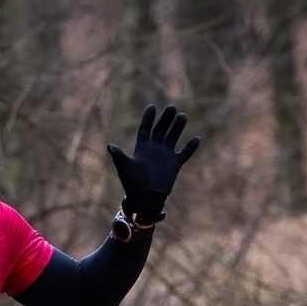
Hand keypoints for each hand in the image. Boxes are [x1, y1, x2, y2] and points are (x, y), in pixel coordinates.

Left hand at [106, 105, 200, 220]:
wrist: (145, 199)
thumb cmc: (133, 184)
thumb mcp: (125, 168)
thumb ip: (119, 156)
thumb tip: (109, 146)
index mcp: (142, 148)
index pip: (145, 129)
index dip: (148, 118)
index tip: (152, 107)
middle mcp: (154, 149)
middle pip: (161, 130)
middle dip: (166, 119)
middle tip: (172, 107)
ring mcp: (165, 156)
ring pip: (173, 137)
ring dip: (178, 128)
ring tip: (182, 116)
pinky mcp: (174, 165)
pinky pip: (184, 153)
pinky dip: (190, 147)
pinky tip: (197, 139)